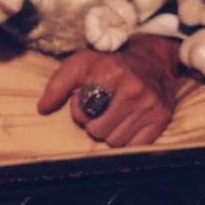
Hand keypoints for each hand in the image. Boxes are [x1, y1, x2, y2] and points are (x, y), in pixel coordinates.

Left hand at [37, 34, 178, 146]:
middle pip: (98, 131)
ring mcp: (149, 105)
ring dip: (110, 132)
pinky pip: (135, 146)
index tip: (86, 99)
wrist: (152, 58)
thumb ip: (58, 85)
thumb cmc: (110, 62)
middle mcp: (133, 89)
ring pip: (115, 142)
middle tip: (100, 109)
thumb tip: (42, 108)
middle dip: (94, 123)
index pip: (83, 113)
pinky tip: (127, 122)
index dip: (79, 110)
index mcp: (110, 73)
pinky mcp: (162, 118)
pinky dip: (128, 139)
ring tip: (114, 114)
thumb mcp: (80, 63)